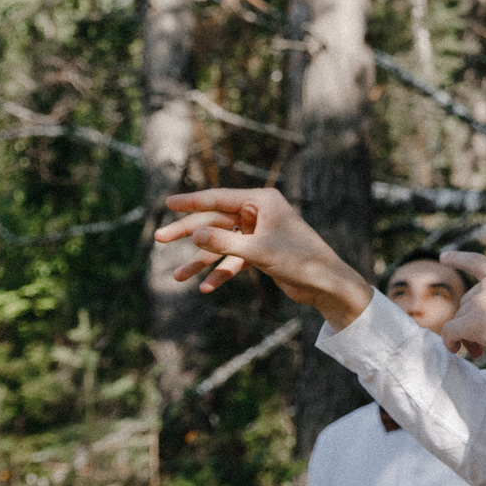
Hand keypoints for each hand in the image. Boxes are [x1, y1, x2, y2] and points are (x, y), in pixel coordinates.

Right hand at [157, 188, 374, 328]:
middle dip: (188, 233)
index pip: (218, 198)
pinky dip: (221, 272)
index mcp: (262, 201)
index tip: (166, 204)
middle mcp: (260, 212)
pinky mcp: (261, 252)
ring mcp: (259, 232)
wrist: (327, 284)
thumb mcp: (259, 251)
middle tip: (159, 238)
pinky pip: (233, 259)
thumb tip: (195, 234)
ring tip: (177, 277)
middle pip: (215, 220)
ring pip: (221, 243)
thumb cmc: (300, 260)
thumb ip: (225, 242)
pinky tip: (205, 288)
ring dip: (201, 261)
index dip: (190, 202)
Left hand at [439, 242, 485, 363]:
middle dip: (471, 320)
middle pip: (467, 302)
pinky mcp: (472, 324)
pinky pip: (450, 331)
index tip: (443, 257)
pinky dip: (450, 341)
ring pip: (460, 318)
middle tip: (484, 341)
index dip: (458, 258)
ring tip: (479, 351)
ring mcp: (479, 304)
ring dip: (465, 334)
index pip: (475, 262)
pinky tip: (457, 349)